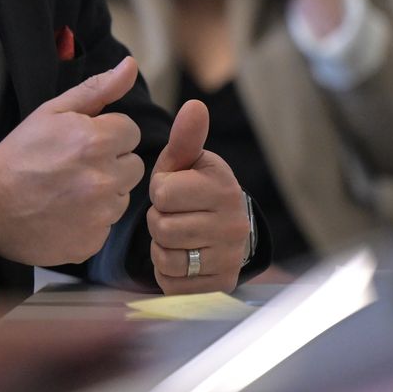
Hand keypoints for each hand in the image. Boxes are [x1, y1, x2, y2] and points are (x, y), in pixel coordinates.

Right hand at [0, 58, 145, 265]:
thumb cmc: (19, 154)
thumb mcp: (52, 112)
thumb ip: (97, 90)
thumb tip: (130, 65)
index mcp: (96, 141)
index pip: (131, 132)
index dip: (107, 135)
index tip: (81, 143)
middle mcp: (104, 178)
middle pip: (132, 166)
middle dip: (110, 164)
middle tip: (75, 168)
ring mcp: (99, 214)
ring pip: (121, 197)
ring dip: (103, 194)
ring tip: (68, 192)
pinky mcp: (92, 241)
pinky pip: (106, 226)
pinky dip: (90, 221)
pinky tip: (65, 214)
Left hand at [147, 99, 251, 293]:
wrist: (220, 230)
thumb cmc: (194, 189)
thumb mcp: (187, 162)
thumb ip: (186, 137)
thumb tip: (195, 105)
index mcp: (224, 187)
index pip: (163, 192)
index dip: (158, 191)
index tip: (172, 190)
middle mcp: (233, 224)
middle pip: (163, 227)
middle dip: (158, 220)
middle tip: (173, 215)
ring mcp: (229, 257)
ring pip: (166, 257)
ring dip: (161, 247)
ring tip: (176, 235)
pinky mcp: (220, 285)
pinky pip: (173, 283)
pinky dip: (168, 272)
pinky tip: (182, 257)